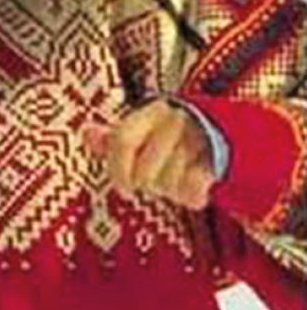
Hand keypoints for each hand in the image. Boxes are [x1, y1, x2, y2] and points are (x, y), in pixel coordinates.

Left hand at [84, 100, 215, 210]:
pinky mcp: (221, 157)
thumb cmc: (169, 139)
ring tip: (176, 180)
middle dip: (147, 184)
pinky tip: (193, 191)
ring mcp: (201, 136)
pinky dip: (191, 197)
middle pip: (145, 172)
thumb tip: (85, 132)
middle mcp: (176, 119)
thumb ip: (111, 139)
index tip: (124, 190)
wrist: (224, 137)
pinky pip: (193, 188)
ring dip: (170, 190)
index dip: (118, 171)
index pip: (122, 141)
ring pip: (169, 182)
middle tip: (156, 182)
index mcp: (152, 111)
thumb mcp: (140, 132)